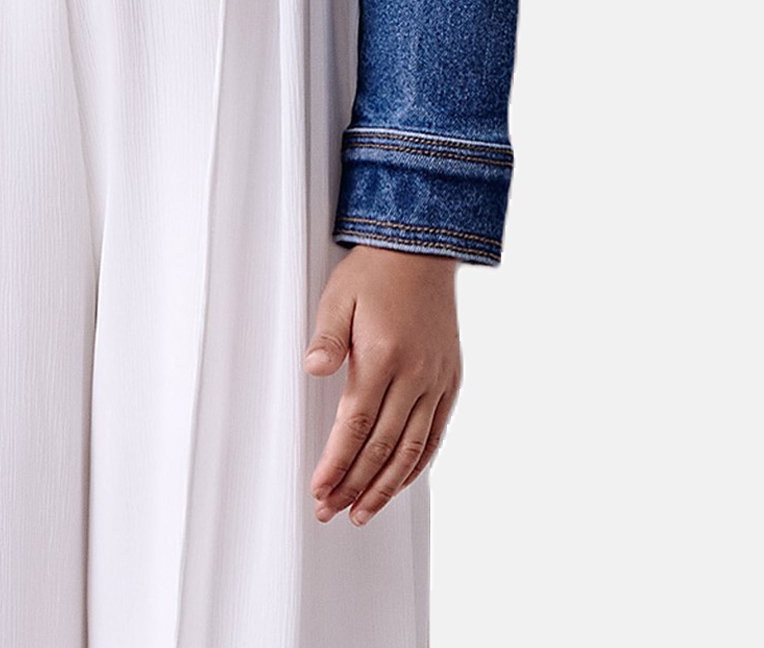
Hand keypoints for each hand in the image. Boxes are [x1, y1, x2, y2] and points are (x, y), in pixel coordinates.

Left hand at [304, 244, 460, 525]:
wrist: (422, 251)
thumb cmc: (375, 272)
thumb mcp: (338, 296)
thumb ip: (327, 338)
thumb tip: (313, 370)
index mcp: (384, 355)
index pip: (357, 424)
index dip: (338, 463)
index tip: (320, 488)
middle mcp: (415, 374)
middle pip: (383, 446)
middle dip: (355, 484)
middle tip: (331, 509)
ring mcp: (436, 380)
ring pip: (413, 449)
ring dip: (387, 486)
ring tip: (363, 511)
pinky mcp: (450, 381)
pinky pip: (436, 434)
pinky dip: (418, 465)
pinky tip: (399, 481)